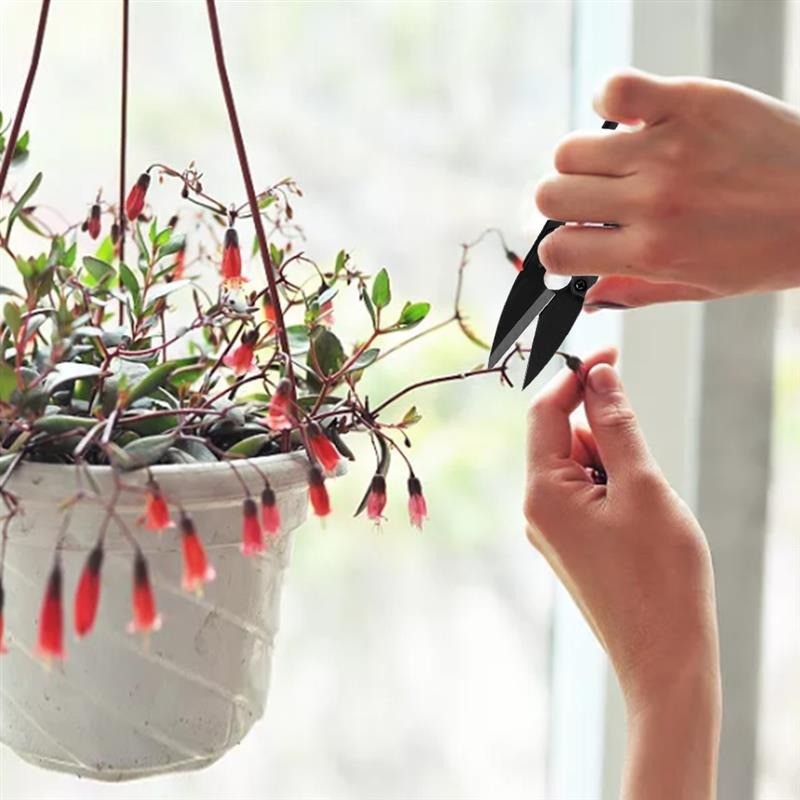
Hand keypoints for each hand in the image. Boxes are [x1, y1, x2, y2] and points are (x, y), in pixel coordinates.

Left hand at [525, 349, 720, 798]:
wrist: (666, 658)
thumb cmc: (659, 576)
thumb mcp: (642, 486)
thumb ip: (615, 425)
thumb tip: (598, 376)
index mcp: (542, 490)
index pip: (546, 412)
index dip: (576, 377)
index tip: (611, 355)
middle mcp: (536, 509)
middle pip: (563, 439)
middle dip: (605, 435)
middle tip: (645, 470)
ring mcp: (552, 530)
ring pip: (581, 468)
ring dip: (615, 467)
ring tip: (648, 511)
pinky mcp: (572, 545)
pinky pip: (588, 496)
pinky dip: (616, 491)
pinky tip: (642, 525)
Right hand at [533, 69, 799, 308]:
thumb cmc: (774, 248)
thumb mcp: (703, 288)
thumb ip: (635, 292)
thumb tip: (585, 298)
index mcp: (653, 252)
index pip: (557, 252)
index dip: (558, 249)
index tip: (574, 240)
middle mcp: (653, 201)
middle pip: (550, 195)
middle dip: (561, 204)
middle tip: (592, 201)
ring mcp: (668, 149)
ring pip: (570, 150)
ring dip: (584, 160)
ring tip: (618, 161)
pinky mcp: (690, 103)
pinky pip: (614, 91)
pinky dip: (611, 101)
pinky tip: (631, 118)